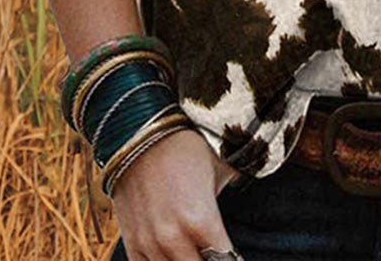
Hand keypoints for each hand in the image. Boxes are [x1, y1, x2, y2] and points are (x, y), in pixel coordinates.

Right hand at [111, 126, 242, 259]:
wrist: (139, 133)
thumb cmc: (185, 147)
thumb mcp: (220, 166)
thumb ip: (234, 189)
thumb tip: (249, 192)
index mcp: (202, 221)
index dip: (232, 258)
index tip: (234, 253)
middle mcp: (174, 239)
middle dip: (210, 260)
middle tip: (215, 250)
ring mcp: (150, 244)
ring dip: (187, 260)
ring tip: (195, 249)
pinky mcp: (132, 242)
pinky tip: (173, 253)